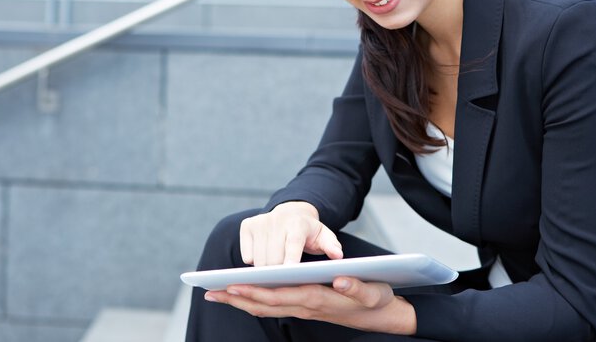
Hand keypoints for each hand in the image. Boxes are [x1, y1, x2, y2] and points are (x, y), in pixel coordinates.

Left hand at [204, 277, 416, 334]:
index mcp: (318, 299)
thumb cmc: (378, 299)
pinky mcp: (305, 307)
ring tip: (218, 293)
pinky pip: (274, 307)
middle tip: (210, 292)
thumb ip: (356, 286)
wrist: (384, 316)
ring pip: (266, 308)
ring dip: (241, 302)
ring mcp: (304, 309)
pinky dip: (255, 302)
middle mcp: (306, 307)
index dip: (254, 292)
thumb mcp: (374, 291)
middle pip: (265, 305)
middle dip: (237, 298)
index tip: (232, 285)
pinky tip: (243, 296)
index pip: (279, 297)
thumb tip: (338, 279)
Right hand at [239, 201, 342, 265]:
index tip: (289, 271)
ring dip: (266, 271)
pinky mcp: (247, 225)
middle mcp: (277, 220)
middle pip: (273, 257)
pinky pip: (247, 256)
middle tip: (285, 281)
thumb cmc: (309, 231)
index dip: (291, 257)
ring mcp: (260, 222)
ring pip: (258, 259)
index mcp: (298, 223)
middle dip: (278, 273)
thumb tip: (338, 256)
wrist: (291, 212)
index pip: (293, 243)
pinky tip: (265, 258)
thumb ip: (332, 246)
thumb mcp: (324, 236)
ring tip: (277, 271)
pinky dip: (254, 263)